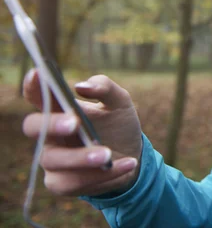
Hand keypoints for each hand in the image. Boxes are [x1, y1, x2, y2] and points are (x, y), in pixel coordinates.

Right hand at [21, 70, 141, 196]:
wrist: (132, 156)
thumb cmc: (119, 125)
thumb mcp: (120, 102)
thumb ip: (105, 87)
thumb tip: (82, 86)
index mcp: (60, 109)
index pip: (37, 95)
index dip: (34, 86)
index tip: (39, 74)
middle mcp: (50, 133)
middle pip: (34, 127)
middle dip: (52, 124)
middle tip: (75, 123)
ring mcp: (53, 159)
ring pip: (54, 159)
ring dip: (81, 157)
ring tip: (108, 155)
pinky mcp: (61, 182)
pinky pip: (74, 182)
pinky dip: (102, 175)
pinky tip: (127, 164)